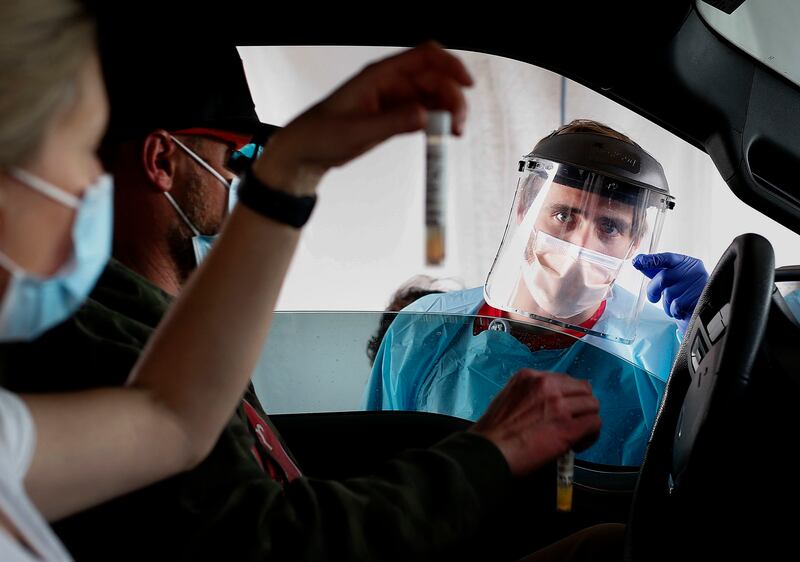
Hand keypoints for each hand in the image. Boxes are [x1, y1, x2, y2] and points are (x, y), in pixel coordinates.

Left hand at [253, 42, 472, 194]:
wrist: (306, 151)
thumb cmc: (322, 134)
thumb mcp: (357, 131)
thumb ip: (391, 122)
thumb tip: (424, 115)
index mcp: (379, 75)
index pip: (423, 57)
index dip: (449, 65)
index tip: (467, 85)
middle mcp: (389, 83)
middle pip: (434, 79)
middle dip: (452, 97)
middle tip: (458, 126)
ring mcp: (393, 99)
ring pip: (432, 96)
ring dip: (447, 111)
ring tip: (454, 133)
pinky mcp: (393, 116)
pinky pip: (423, 112)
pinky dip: (436, 121)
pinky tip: (444, 134)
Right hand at [471, 369, 600, 476]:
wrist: (488, 451)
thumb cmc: (492, 432)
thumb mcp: (508, 399)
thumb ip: (531, 396)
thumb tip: (550, 407)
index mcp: (530, 377)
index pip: (565, 380)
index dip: (568, 397)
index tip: (563, 410)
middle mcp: (546, 385)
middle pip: (583, 389)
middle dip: (581, 406)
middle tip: (573, 422)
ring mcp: (558, 404)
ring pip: (592, 405)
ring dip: (587, 420)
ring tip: (576, 436)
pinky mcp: (568, 427)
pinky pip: (595, 424)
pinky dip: (591, 435)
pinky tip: (577, 445)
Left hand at [633, 252, 708, 333]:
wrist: (705, 312)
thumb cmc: (685, 293)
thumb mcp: (672, 279)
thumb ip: (657, 270)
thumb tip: (638, 262)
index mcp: (687, 263)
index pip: (667, 258)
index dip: (651, 260)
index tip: (637, 262)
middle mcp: (693, 271)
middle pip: (663, 277)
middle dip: (653, 290)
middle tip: (653, 298)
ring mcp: (697, 284)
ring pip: (668, 294)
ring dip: (666, 304)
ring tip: (674, 305)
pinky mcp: (697, 299)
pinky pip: (675, 306)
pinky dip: (673, 311)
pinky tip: (681, 311)